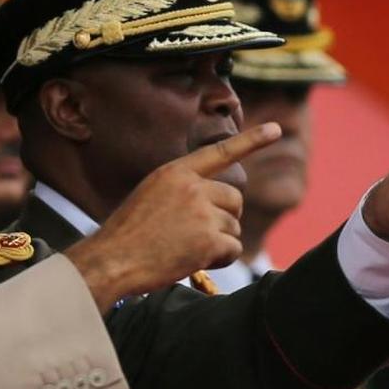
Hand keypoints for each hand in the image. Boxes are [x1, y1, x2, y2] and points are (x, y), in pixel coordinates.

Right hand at [66, 123, 281, 310]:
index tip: (276, 128)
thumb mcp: (149, 196)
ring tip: (186, 248)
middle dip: (224, 217)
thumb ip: (182, 190)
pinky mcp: (208, 239)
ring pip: (234, 226)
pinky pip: (233, 248)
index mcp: (175, 172)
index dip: (251, 140)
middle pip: (234, 198)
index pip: (219, 152)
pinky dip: (220, 259)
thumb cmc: (127, 235)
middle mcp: (191, 187)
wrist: (112, 261)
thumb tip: (217, 202)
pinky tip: (193, 260)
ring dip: (218, 241)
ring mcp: (201, 212)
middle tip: (196, 234)